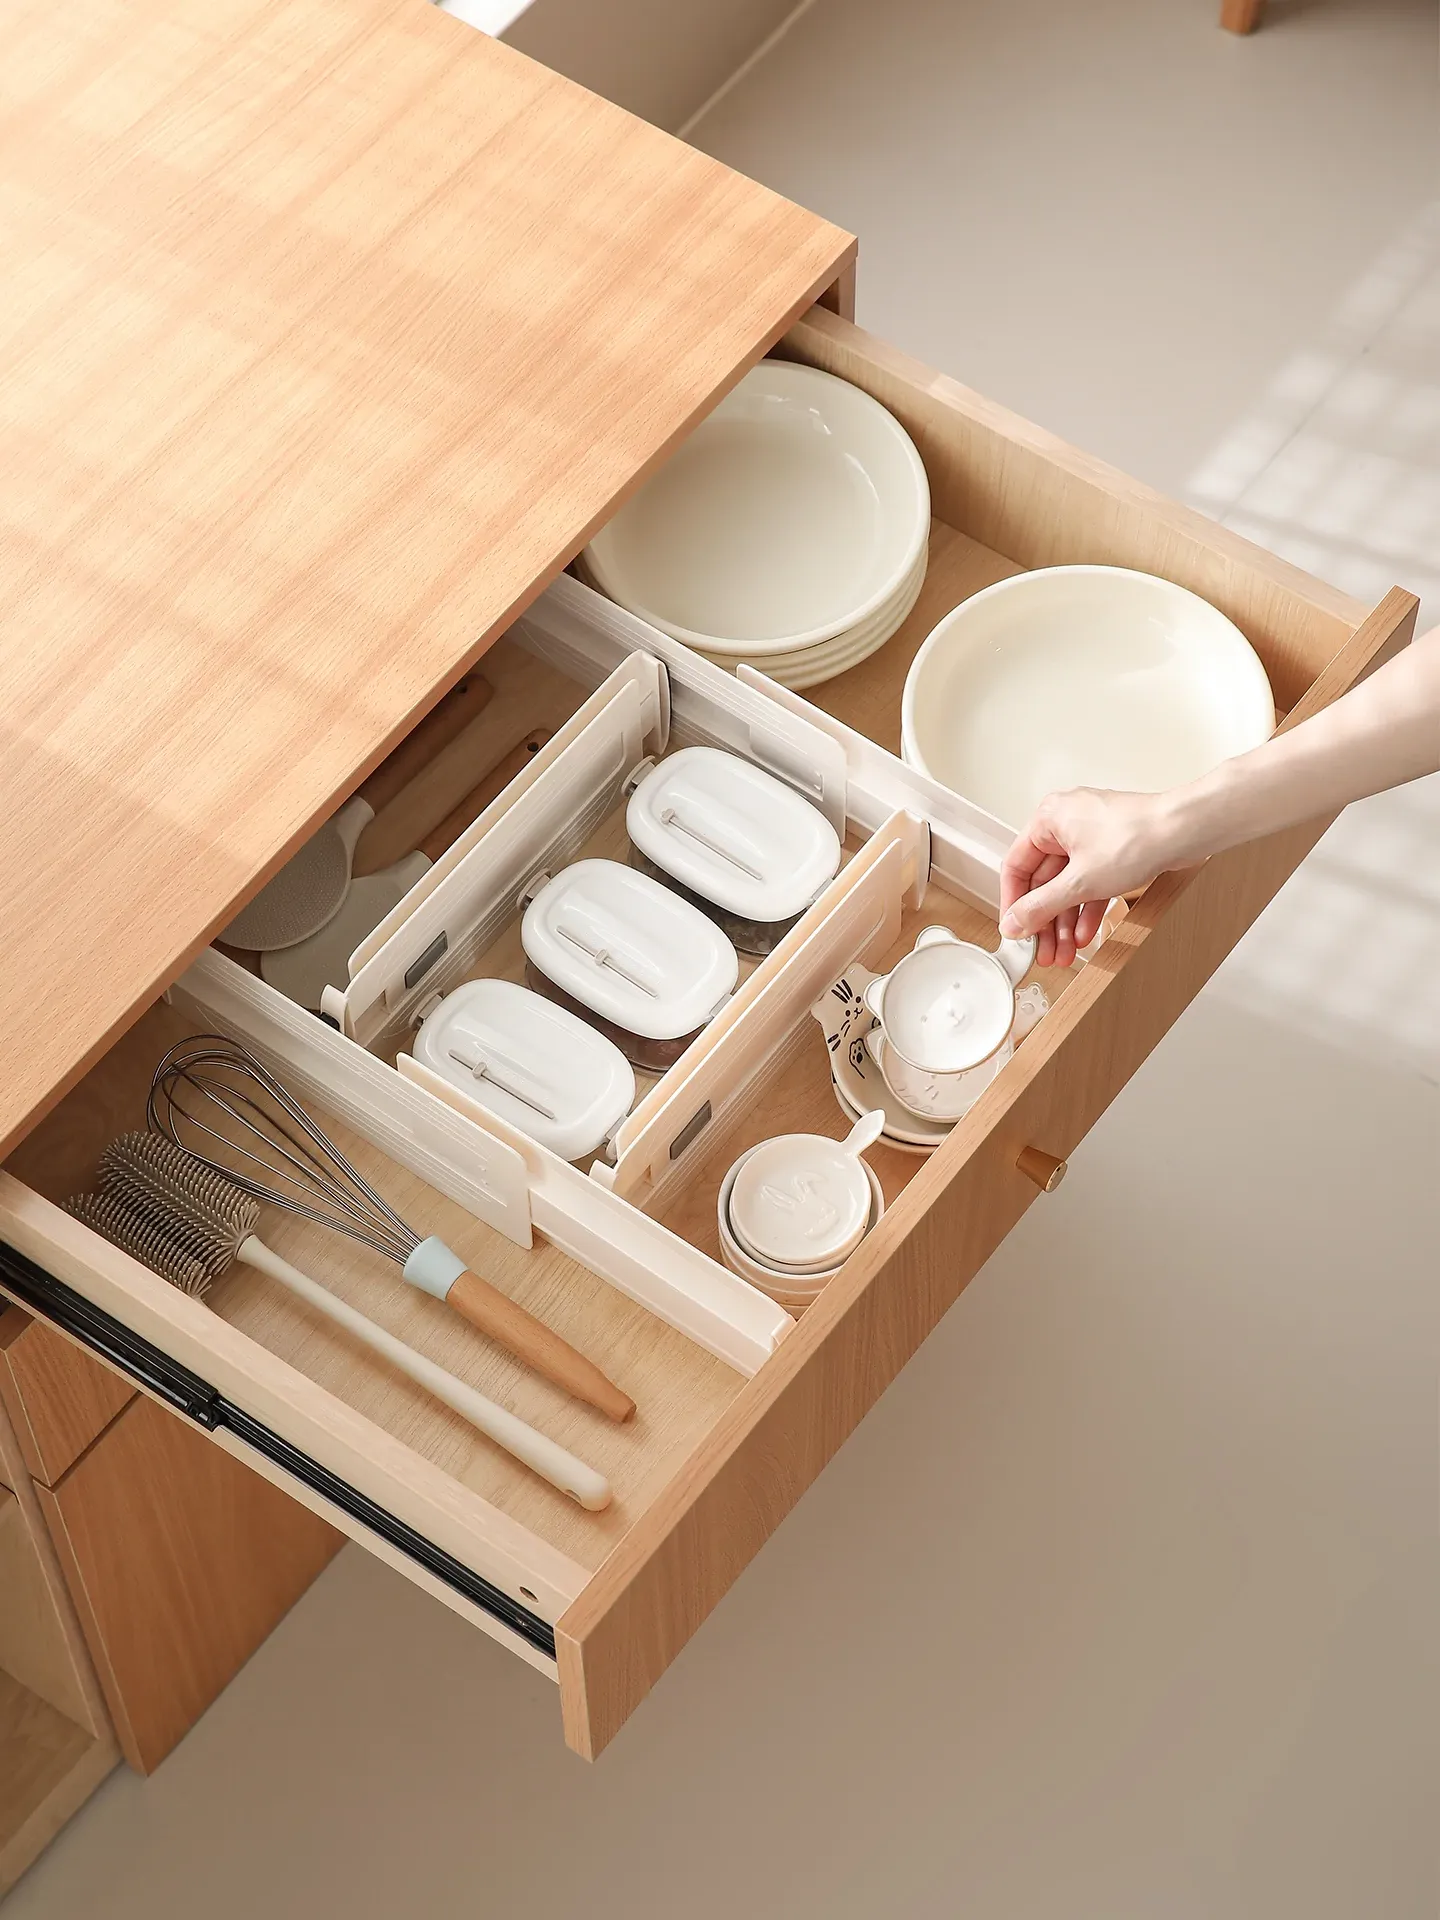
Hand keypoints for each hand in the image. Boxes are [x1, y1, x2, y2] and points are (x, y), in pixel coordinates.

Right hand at [998, 788, 1195, 967]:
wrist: (1186, 831)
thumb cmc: (1138, 837)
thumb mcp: (1080, 882)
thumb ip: (1041, 906)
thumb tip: (1015, 922)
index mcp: (1048, 820)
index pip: (1016, 867)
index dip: (1014, 904)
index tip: (1016, 930)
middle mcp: (1066, 824)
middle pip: (1044, 881)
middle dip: (1046, 921)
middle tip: (1043, 950)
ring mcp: (1090, 837)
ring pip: (1068, 886)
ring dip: (1066, 921)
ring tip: (1065, 951)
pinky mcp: (1111, 850)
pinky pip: (1090, 883)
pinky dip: (1087, 909)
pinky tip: (1086, 934)